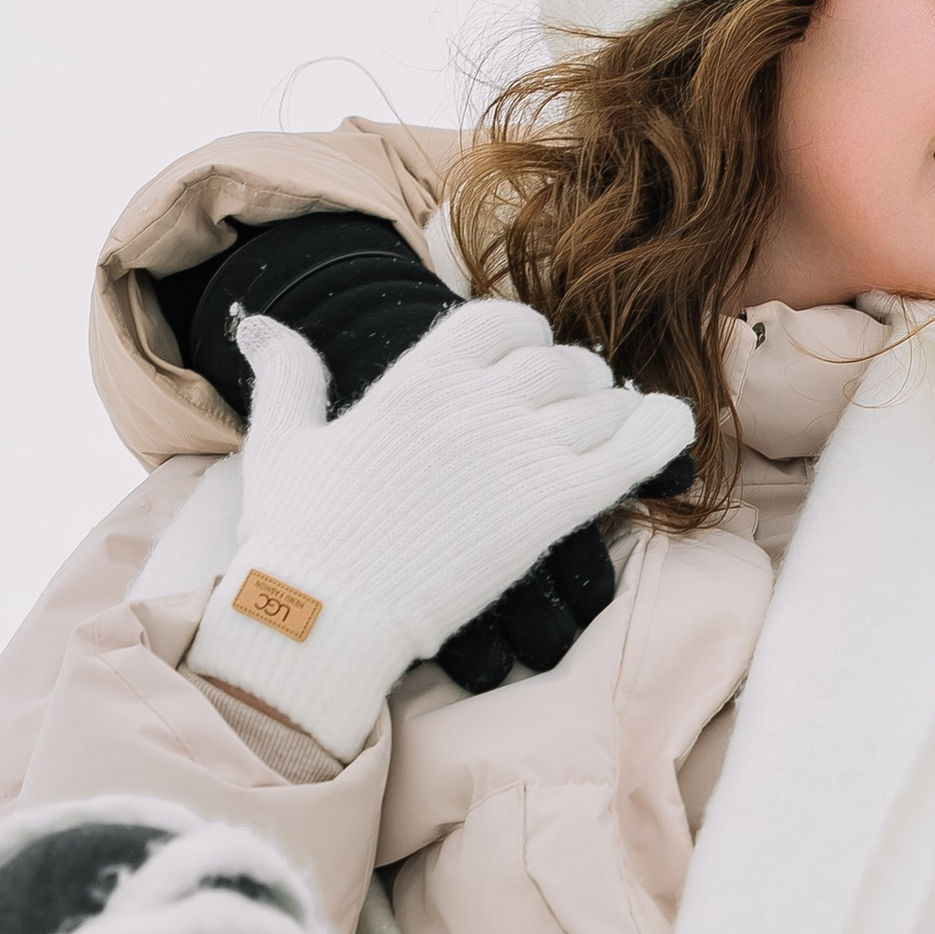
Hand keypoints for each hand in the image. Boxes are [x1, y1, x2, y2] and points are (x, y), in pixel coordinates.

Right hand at [186, 304, 691, 760]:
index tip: (527, 363)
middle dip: (576, 380)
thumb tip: (263, 327)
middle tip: (576, 410)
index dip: (525, 336)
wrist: (320, 612)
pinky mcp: (550, 506)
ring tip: (614, 432)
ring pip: (603, 400)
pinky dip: (661, 433)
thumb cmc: (295, 536)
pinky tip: (671, 431)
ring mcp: (517, 450)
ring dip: (615, 410)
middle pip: (561, 361)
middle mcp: (474, 400)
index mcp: (416, 377)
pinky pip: (633, 449)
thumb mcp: (281, 442)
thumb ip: (286, 377)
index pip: (501, 321)